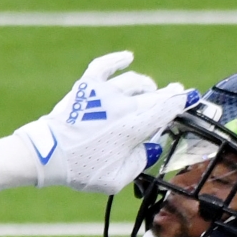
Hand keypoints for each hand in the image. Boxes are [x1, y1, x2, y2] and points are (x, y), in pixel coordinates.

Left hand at [15, 51, 198, 193]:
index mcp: (134, 127)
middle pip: (155, 94)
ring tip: (150, 89)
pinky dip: (118, 60)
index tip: (189, 100)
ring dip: (146, 85)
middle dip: (169, 93)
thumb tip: (149, 147)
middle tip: (177, 92)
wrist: (47, 153)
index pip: (167, 109)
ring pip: (134, 81)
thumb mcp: (116, 179)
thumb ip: (138, 163)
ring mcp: (105, 92)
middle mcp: (124, 105)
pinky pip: (105, 66)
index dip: (181, 103)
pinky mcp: (86, 86)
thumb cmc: (80, 170)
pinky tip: (127, 57)